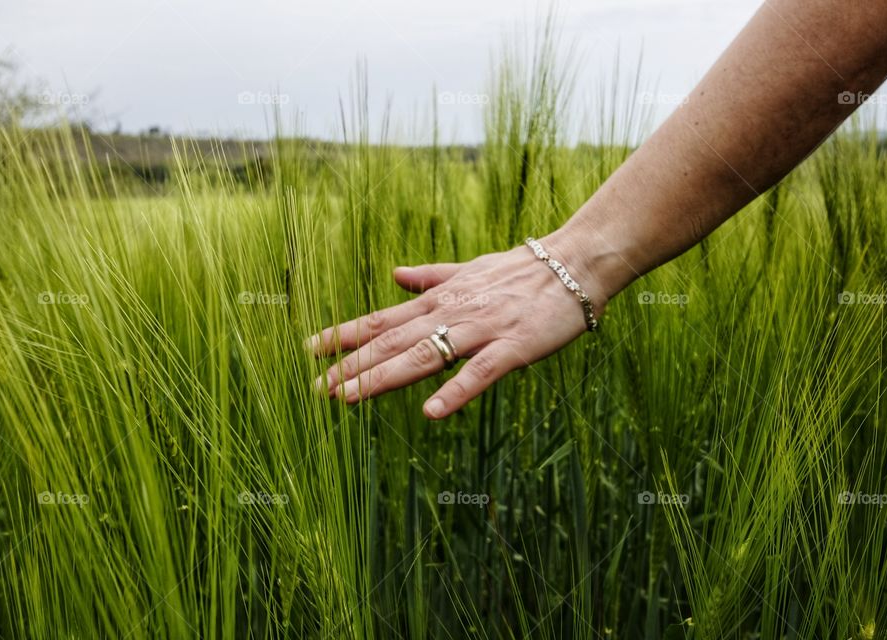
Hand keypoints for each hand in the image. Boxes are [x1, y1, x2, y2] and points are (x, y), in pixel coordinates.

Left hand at [307, 241, 604, 419]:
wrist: (576, 263)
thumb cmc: (523, 270)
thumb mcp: (470, 269)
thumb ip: (430, 276)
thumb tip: (395, 274)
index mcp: (439, 299)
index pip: (382, 319)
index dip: (345, 335)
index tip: (310, 350)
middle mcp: (451, 313)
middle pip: (392, 343)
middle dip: (352, 365)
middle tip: (316, 387)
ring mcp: (480, 331)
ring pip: (423, 356)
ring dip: (383, 378)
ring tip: (348, 398)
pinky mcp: (512, 348)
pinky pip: (479, 373)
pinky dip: (455, 391)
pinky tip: (431, 412)